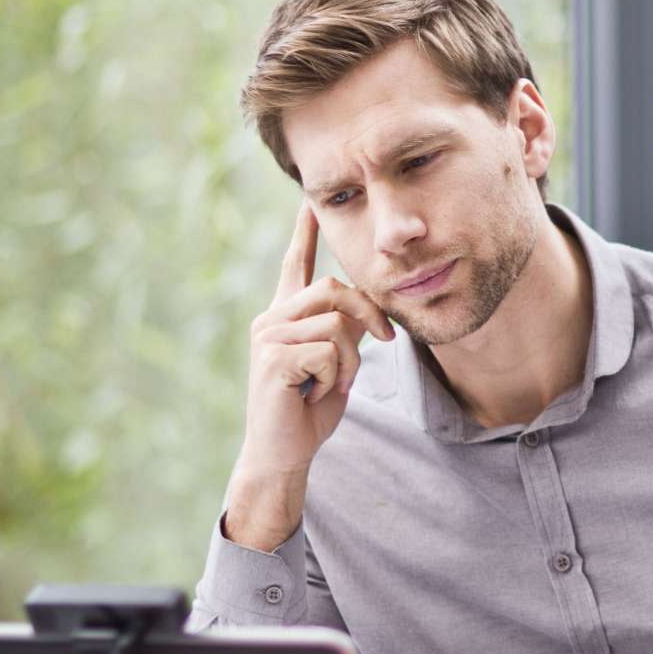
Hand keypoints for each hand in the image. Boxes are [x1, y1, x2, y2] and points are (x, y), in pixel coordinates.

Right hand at [224, 200, 394, 550]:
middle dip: (369, 314)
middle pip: (335, 289)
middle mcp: (271, 320)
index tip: (309, 201)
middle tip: (384, 341)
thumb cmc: (309, 409)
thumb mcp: (336, 361)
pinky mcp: (272, 359)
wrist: (284, 452)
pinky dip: (338, 376)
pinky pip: (329, 350)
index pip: (296, 266)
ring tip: (334, 384)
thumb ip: (345, 330)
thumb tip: (365, 307)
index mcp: (285, 317)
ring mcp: (268, 338)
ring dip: (351, 360)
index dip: (304, 234)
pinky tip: (318, 393)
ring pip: (336, 323)